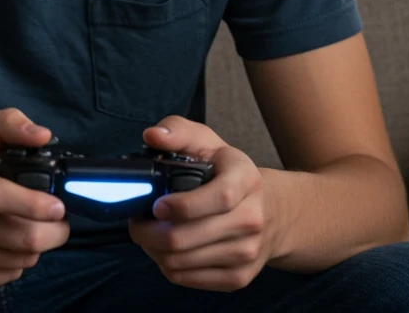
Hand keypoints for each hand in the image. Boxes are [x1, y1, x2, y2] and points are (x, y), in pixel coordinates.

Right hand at [0, 108, 69, 291]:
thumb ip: (6, 124)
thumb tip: (43, 136)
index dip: (35, 204)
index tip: (58, 206)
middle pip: (18, 237)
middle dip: (53, 231)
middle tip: (57, 220)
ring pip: (18, 259)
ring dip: (37, 245)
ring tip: (31, 227)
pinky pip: (5, 276)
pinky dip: (18, 261)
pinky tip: (8, 243)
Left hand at [128, 115, 278, 291]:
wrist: (272, 212)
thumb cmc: (229, 174)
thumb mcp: (208, 142)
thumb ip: (178, 131)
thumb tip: (152, 135)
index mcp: (245, 180)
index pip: (219, 198)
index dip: (181, 206)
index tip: (156, 205)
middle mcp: (252, 219)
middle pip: (186, 238)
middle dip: (148, 231)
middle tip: (136, 221)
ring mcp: (247, 253)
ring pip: (180, 262)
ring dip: (152, 249)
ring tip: (148, 232)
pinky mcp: (238, 278)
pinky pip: (186, 278)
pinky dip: (165, 265)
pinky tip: (163, 249)